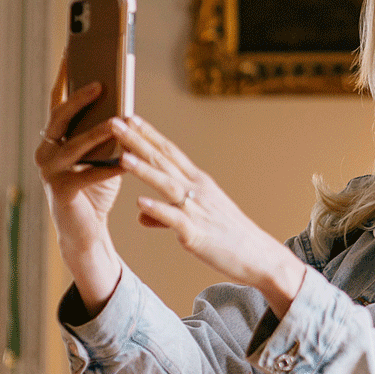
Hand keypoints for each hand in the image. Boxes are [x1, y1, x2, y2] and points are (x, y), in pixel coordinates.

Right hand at [35, 56, 125, 313]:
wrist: (85, 229)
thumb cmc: (96, 185)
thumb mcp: (100, 152)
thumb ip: (105, 129)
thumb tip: (124, 103)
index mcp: (53, 135)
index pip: (57, 97)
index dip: (65, 73)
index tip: (74, 46)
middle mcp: (46, 149)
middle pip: (61, 116)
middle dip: (81, 97)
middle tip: (103, 82)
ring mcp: (50, 171)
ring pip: (75, 145)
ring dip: (98, 131)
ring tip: (119, 119)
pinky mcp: (61, 191)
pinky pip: (87, 175)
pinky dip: (107, 168)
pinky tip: (125, 161)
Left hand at [112, 116, 306, 315]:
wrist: (259, 256)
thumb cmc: (228, 237)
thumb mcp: (196, 220)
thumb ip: (165, 216)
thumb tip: (141, 216)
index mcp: (198, 183)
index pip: (169, 152)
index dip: (148, 134)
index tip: (129, 117)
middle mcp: (197, 190)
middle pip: (163, 161)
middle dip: (138, 141)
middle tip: (115, 122)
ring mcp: (197, 211)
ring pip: (167, 185)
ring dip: (144, 170)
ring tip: (122, 156)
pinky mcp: (197, 234)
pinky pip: (175, 220)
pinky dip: (158, 210)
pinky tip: (141, 203)